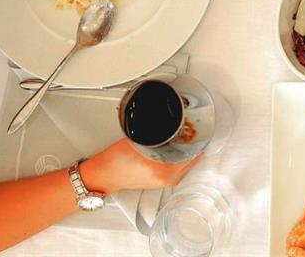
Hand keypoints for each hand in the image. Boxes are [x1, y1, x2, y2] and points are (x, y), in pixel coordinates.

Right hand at [80, 139, 201, 194]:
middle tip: (194, 130)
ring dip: (189, 152)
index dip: (197, 138)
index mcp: (161, 169)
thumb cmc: (115, 160)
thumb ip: (156, 131)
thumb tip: (169, 121)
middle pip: (193, 158)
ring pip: (188, 164)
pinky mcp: (162, 183)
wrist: (104, 175)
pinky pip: (181, 169)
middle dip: (194, 144)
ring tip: (187, 138)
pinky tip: (178, 151)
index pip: (192, 153)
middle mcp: (166, 178)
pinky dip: (182, 159)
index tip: (200, 128)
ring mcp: (165, 182)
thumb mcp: (138, 138)